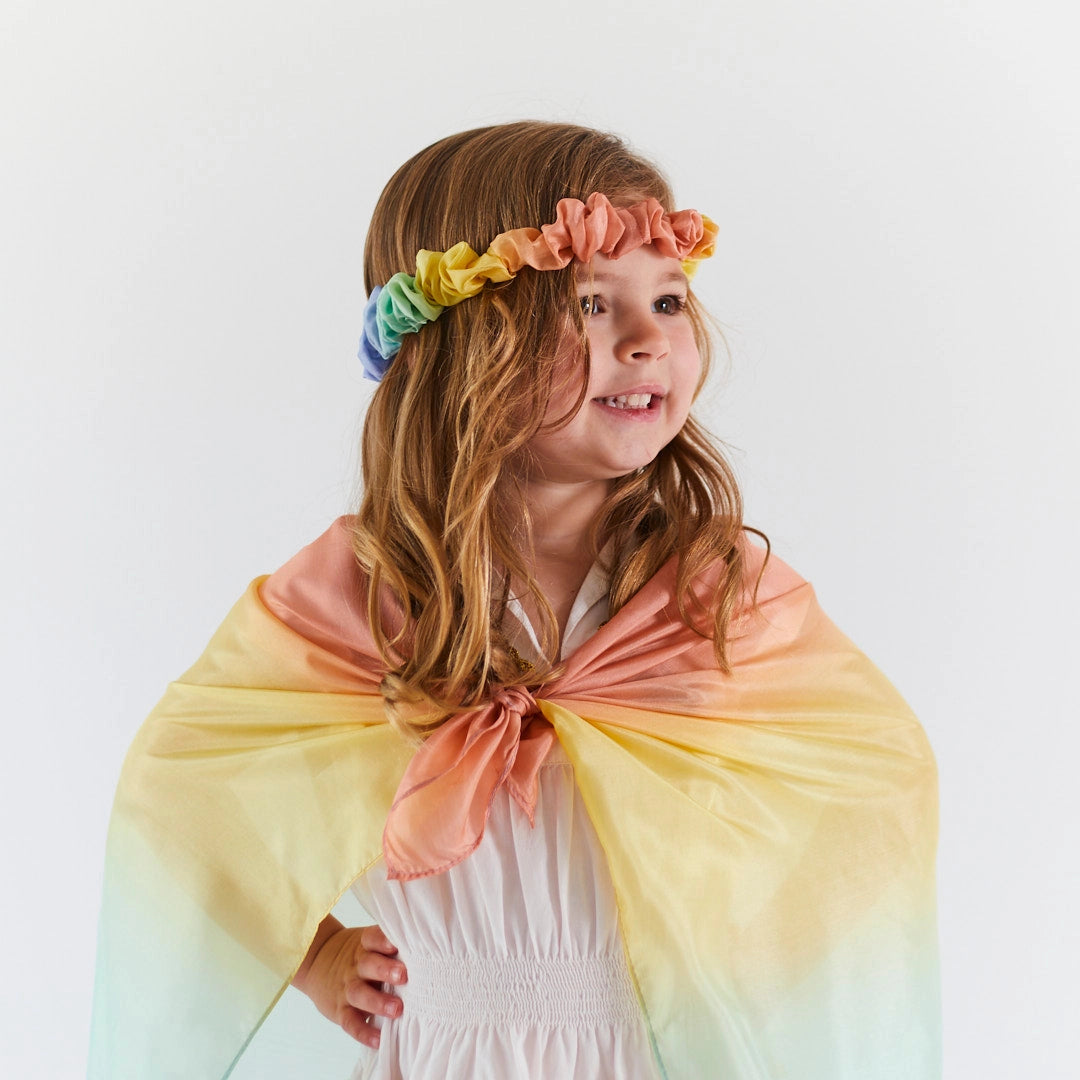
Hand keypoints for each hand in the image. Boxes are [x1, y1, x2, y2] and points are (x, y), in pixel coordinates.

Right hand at [292, 920, 407, 1048]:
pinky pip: (350, 1022)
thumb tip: (428, 951)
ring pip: (359, 994)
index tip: (397, 944)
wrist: (318, 961)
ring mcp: (347, 989)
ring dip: (378, 1002)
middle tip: (403, 975)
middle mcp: (356, 966)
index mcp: (364, 947)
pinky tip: (378, 1040)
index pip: (372, 938)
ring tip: (397, 1009)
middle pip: (368, 965)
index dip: (383, 940)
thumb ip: (391, 948)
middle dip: (385, 970)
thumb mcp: (368, 945)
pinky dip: (363, 1032)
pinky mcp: (340, 1010)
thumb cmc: (359, 955)